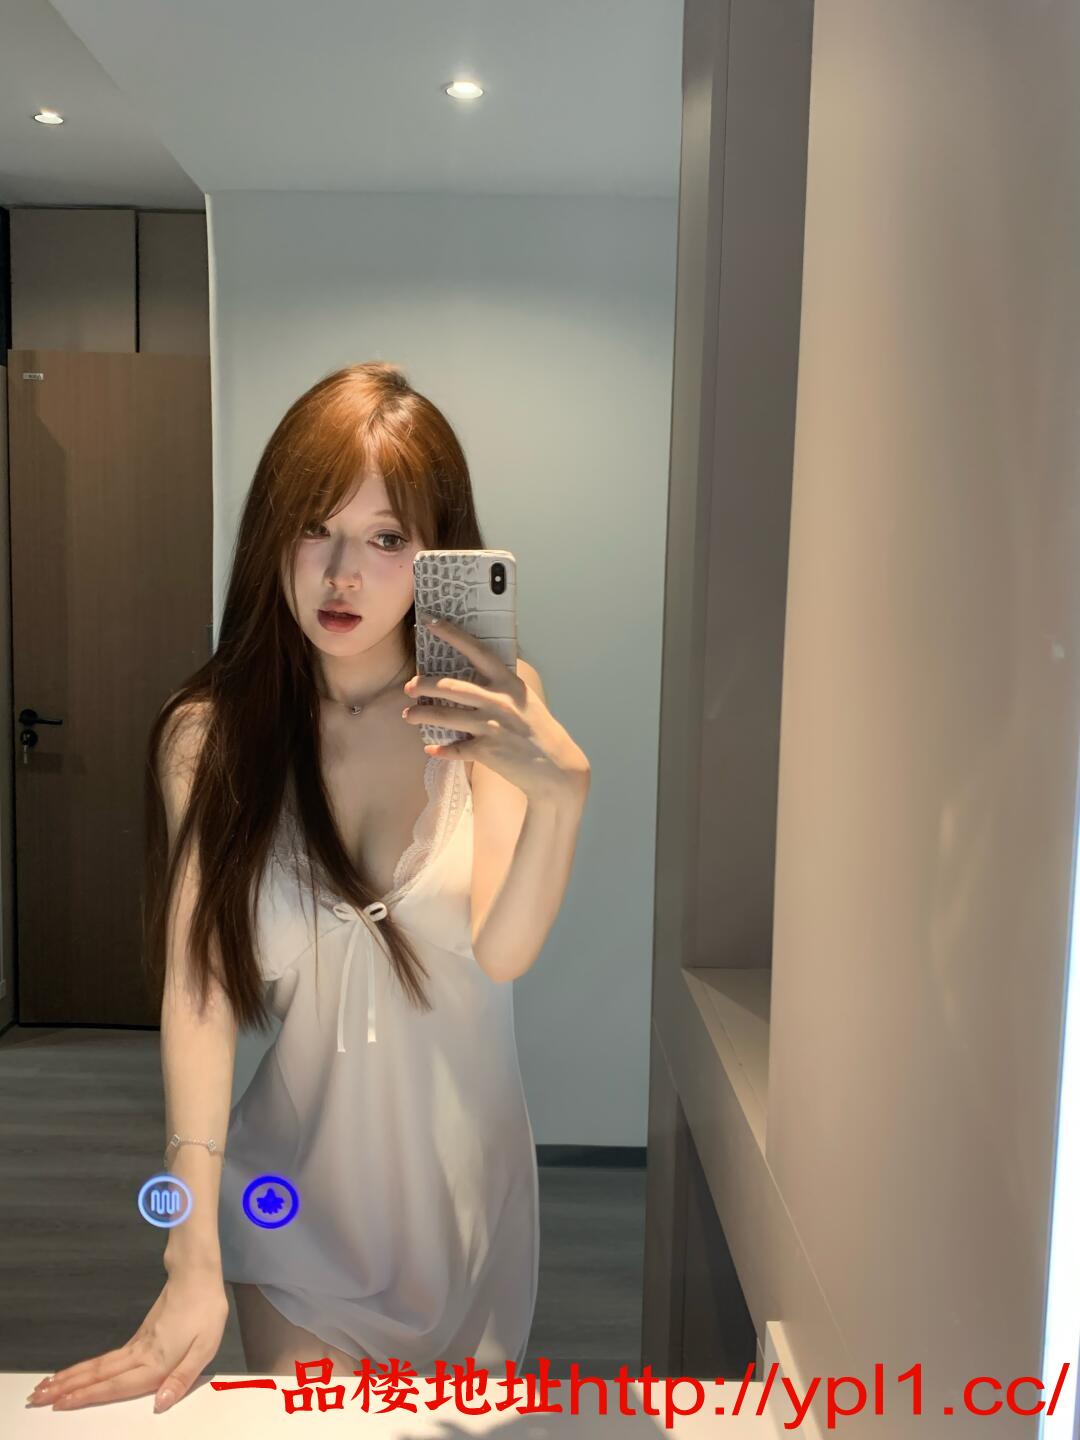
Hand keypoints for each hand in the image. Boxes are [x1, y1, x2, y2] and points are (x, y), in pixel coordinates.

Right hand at [26, 1271, 228, 1412]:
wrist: (197, 1274)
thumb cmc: (206, 1311)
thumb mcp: (206, 1347)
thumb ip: (183, 1378)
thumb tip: (160, 1404)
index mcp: (156, 1361)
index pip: (117, 1385)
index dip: (89, 1396)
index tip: (61, 1404)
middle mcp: (141, 1354)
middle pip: (99, 1375)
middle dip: (67, 1388)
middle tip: (36, 1398)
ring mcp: (138, 1344)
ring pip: (99, 1365)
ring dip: (71, 1377)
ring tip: (46, 1387)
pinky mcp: (140, 1336)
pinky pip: (109, 1357)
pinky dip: (89, 1367)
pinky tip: (81, 1373)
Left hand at [403, 614, 589, 805]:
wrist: (557, 767)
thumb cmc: (540, 731)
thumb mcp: (525, 700)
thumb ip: (502, 688)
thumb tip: (476, 679)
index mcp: (509, 683)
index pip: (477, 651)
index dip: (452, 635)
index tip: (430, 623)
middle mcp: (498, 701)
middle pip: (451, 687)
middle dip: (423, 685)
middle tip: (409, 686)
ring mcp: (491, 726)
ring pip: (445, 717)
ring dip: (421, 715)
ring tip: (408, 715)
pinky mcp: (487, 751)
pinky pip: (455, 749)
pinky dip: (441, 750)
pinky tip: (431, 749)